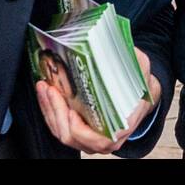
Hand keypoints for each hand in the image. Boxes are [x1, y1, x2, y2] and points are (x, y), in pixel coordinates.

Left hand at [35, 47, 161, 154]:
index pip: (97, 140)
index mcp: (120, 128)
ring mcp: (89, 138)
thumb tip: (119, 45)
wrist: (139, 96)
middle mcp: (104, 139)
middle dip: (56, 111)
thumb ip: (133, 59)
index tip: (71, 111)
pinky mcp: (78, 130)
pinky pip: (59, 126)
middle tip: (50, 89)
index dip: (80, 130)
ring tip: (44, 87)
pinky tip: (46, 93)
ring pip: (61, 132)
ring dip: (49, 110)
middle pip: (71, 136)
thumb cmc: (139, 84)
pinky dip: (50, 111)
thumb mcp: (140, 68)